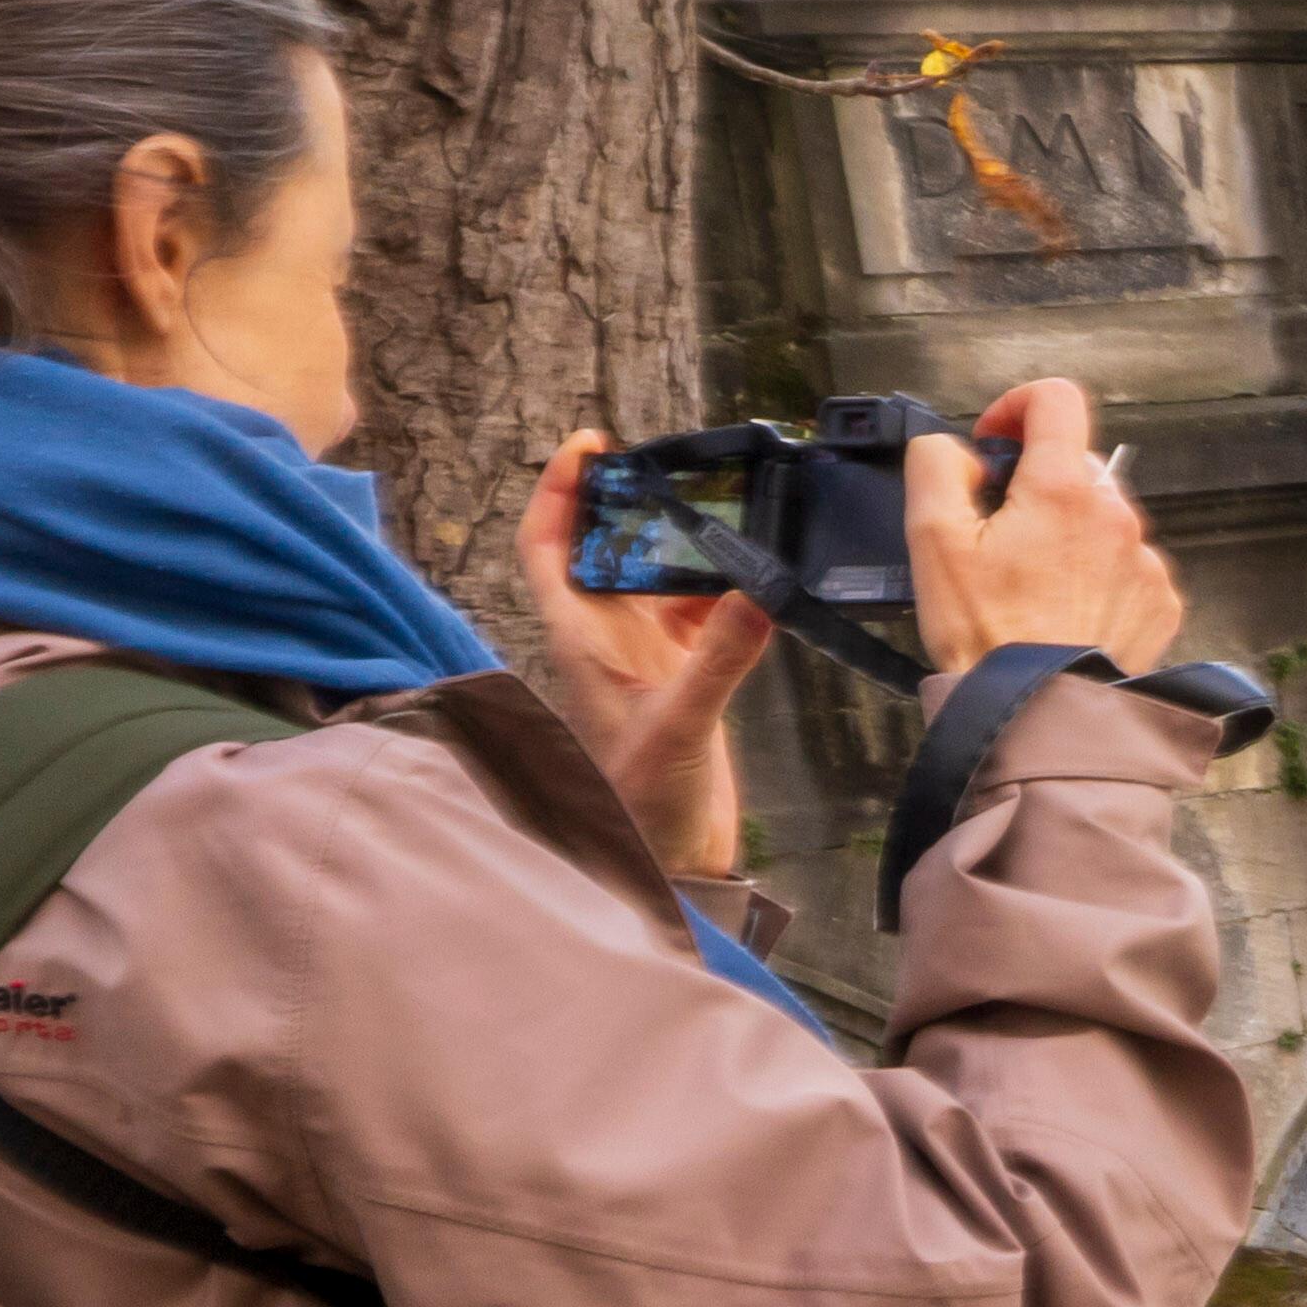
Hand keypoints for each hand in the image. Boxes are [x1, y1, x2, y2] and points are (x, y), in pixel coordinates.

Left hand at [515, 430, 774, 879]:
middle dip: (630, 502)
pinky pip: (701, 615)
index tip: (589, 445)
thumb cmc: (642, 802)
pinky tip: (755, 581)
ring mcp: (645, 657)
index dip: (558, 491)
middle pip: (605, 547)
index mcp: (580, 638)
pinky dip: (725, 592)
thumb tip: (759, 592)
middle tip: (670, 463)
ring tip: (720, 509)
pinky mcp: (685, 678)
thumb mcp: (678, 724)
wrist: (669, 860)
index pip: (548, 546)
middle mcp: (607, 637)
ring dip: (682, 544)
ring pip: (655, 577)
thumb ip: (718, 659)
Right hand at [904, 376, 1189, 681]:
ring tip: (1030, 585)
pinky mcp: (1160, 602)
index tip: (994, 442)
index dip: (1017, 407)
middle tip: (997, 534)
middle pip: (1076, 465)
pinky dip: (1096, 575)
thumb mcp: (932, 539)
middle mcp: (1117, 515)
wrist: (1039, 716)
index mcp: (1063, 489)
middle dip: (1035, 484)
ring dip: (1066, 532)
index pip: (1057, 399)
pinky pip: (1127, 565)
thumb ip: (938, 466)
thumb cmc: (988, 637)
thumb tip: (960, 451)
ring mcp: (1145, 561)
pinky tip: (1065, 611)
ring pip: (1102, 517)